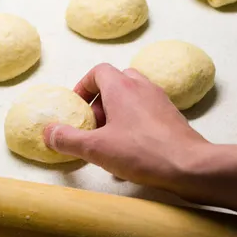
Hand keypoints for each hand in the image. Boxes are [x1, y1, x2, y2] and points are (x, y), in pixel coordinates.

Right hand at [44, 63, 211, 193]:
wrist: (190, 166)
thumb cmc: (142, 152)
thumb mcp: (96, 149)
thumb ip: (68, 139)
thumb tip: (47, 132)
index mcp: (122, 87)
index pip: (98, 71)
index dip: (83, 87)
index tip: (77, 108)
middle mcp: (142, 87)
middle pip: (116, 82)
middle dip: (100, 103)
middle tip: (92, 128)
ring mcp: (160, 101)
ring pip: (133, 98)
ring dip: (118, 115)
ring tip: (110, 142)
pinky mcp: (172, 117)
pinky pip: (147, 114)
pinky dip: (135, 125)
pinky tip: (131, 153)